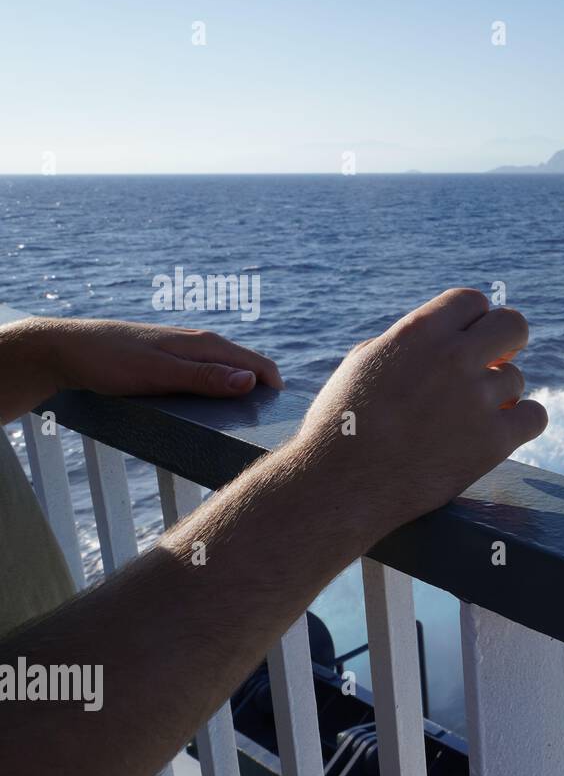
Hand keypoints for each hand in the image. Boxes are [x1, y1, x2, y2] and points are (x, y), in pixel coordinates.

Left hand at [0, 316, 283, 421]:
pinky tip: (206, 413)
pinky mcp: (173, 363)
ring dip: (238, 397)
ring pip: (228, 375)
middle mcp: (202, 346)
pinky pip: (208, 378)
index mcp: (206, 345)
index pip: (259, 366)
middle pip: (247, 371)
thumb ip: (205, 378)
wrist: (67, 349)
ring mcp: (187, 353)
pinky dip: (217, 394)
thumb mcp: (159, 375)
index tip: (284, 422)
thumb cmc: (110, 361)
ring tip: (237, 425)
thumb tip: (250, 381)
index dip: (276, 392)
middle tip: (263, 430)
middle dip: (261, 397)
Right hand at [295, 288, 547, 533]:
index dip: (473, 321)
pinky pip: (536, 417)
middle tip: (495, 362)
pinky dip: (522, 423)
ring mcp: (477, 400)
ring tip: (465, 418)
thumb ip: (409, 343)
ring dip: (498, 395)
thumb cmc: (341, 425)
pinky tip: (502, 431)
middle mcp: (453, 358)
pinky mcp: (494, 442)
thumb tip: (443, 337)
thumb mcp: (364, 363)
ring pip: (516, 379)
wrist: (340, 487)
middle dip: (507, 341)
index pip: (472, 301)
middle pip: (513, 325)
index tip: (469, 340)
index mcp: (418, 333)